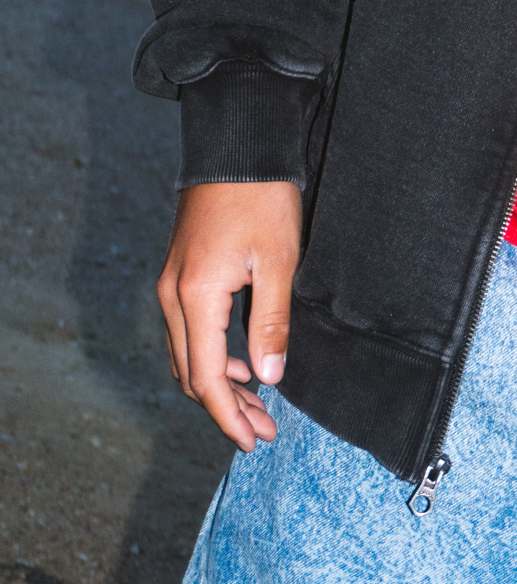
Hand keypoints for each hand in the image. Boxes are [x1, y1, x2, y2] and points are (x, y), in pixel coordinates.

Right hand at [157, 181, 301, 450]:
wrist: (237, 143)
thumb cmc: (262, 197)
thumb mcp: (278, 261)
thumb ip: (272, 323)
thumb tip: (271, 378)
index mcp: (195, 297)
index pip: (206, 378)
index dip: (229, 416)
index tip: (253, 441)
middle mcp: (172, 295)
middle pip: (191, 373)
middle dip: (226, 407)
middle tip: (263, 430)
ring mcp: (171, 283)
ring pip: (188, 354)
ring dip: (220, 383)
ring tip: (258, 404)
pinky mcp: (180, 271)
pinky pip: (188, 331)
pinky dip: (212, 355)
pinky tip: (243, 361)